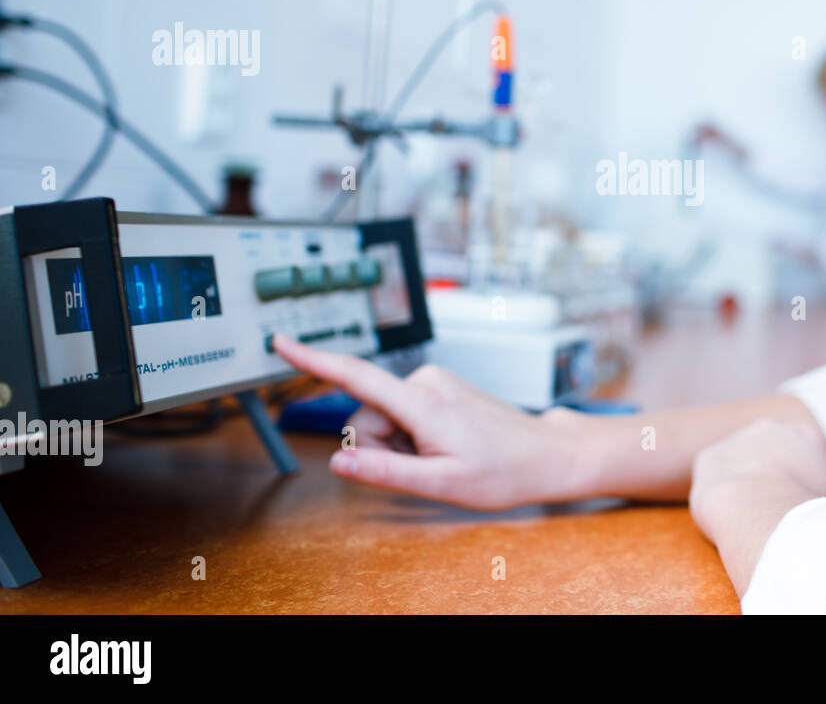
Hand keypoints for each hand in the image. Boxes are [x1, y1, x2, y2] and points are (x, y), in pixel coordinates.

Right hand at [272, 334, 590, 509]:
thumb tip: (338, 461)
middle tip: (424, 463)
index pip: (356, 377)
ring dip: (399, 441)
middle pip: (367, 413)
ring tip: (440, 455)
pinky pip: (403, 410)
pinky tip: (444, 444)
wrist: (543, 454)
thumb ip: (385, 470)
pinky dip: (412, 432)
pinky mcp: (439, 385)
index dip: (314, 360)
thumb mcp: (440, 484)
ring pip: (384, 415)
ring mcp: (434, 381)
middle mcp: (425, 381)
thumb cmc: (501, 472)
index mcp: (422, 403)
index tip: (281, 342)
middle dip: (380, 444)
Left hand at [689, 417, 825, 595]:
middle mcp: (770, 428)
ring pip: (744, 467)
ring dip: (748, 488)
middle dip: (777, 482)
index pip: (810, 457)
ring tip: (755, 517)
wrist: (763, 511)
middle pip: (775, 458)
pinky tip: (730, 517)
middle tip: (779, 512)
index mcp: (805, 435)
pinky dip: (723, 499)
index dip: (810, 485)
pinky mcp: (708, 460)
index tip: (806, 507)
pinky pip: (717, 481)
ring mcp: (736, 440)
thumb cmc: (811, 508)